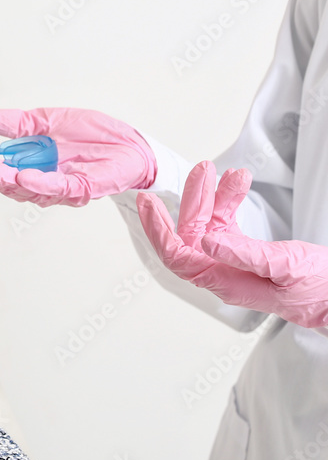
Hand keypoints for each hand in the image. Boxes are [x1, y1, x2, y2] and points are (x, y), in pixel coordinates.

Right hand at [0, 108, 156, 206]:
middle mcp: (44, 182)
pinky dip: (41, 183)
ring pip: (29, 189)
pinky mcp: (85, 187)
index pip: (0, 172)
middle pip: (9, 184)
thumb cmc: (94, 136)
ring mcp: (63, 187)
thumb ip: (22, 125)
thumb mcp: (51, 121)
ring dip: (8, 180)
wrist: (133, 144)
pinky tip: (24, 176)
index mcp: (32, 166)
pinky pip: (60, 188)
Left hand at [137, 160, 327, 328]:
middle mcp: (220, 270)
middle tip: (202, 169)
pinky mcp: (245, 250)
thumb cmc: (317, 289)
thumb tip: (206, 242)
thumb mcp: (282, 266)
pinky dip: (230, 201)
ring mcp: (230, 259)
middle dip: (193, 200)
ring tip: (222, 171)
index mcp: (222, 280)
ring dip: (213, 196)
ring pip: (208, 223)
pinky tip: (238, 181)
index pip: (176, 255)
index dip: (158, 230)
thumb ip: (244, 254)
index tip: (149, 202)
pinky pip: (226, 222)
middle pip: (191, 232)